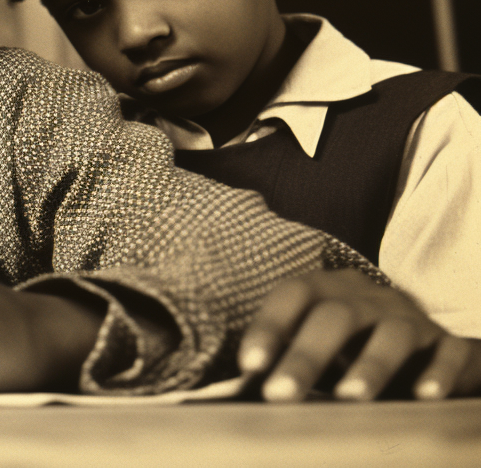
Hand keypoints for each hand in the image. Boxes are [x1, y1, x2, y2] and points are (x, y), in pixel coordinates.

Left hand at [239, 269, 480, 400]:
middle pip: (335, 316)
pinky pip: (449, 353)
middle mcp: (368, 297)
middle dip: (306, 355)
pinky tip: (423, 396)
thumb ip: (284, 361)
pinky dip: (438, 373)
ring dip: (371, 365)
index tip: (248, 365)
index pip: (292, 296)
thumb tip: (239, 391)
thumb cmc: (352, 350)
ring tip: (349, 398)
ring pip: (393, 333)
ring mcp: (411, 318)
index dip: (269, 326)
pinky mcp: (448, 344)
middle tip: (280, 394)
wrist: (426, 349)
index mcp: (328, 290)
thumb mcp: (319, 349)